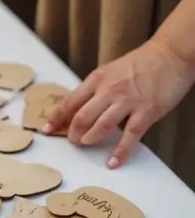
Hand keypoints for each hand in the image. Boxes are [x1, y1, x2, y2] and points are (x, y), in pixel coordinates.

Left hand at [44, 38, 194, 167]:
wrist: (171, 54)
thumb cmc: (142, 63)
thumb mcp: (112, 70)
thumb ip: (98, 88)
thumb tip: (83, 108)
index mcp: (98, 78)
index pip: (70, 101)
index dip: (56, 117)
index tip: (47, 129)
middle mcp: (109, 90)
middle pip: (81, 117)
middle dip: (73, 133)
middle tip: (73, 141)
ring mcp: (128, 101)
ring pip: (101, 126)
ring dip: (90, 139)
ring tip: (87, 144)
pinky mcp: (147, 111)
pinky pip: (129, 136)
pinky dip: (119, 152)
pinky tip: (112, 162)